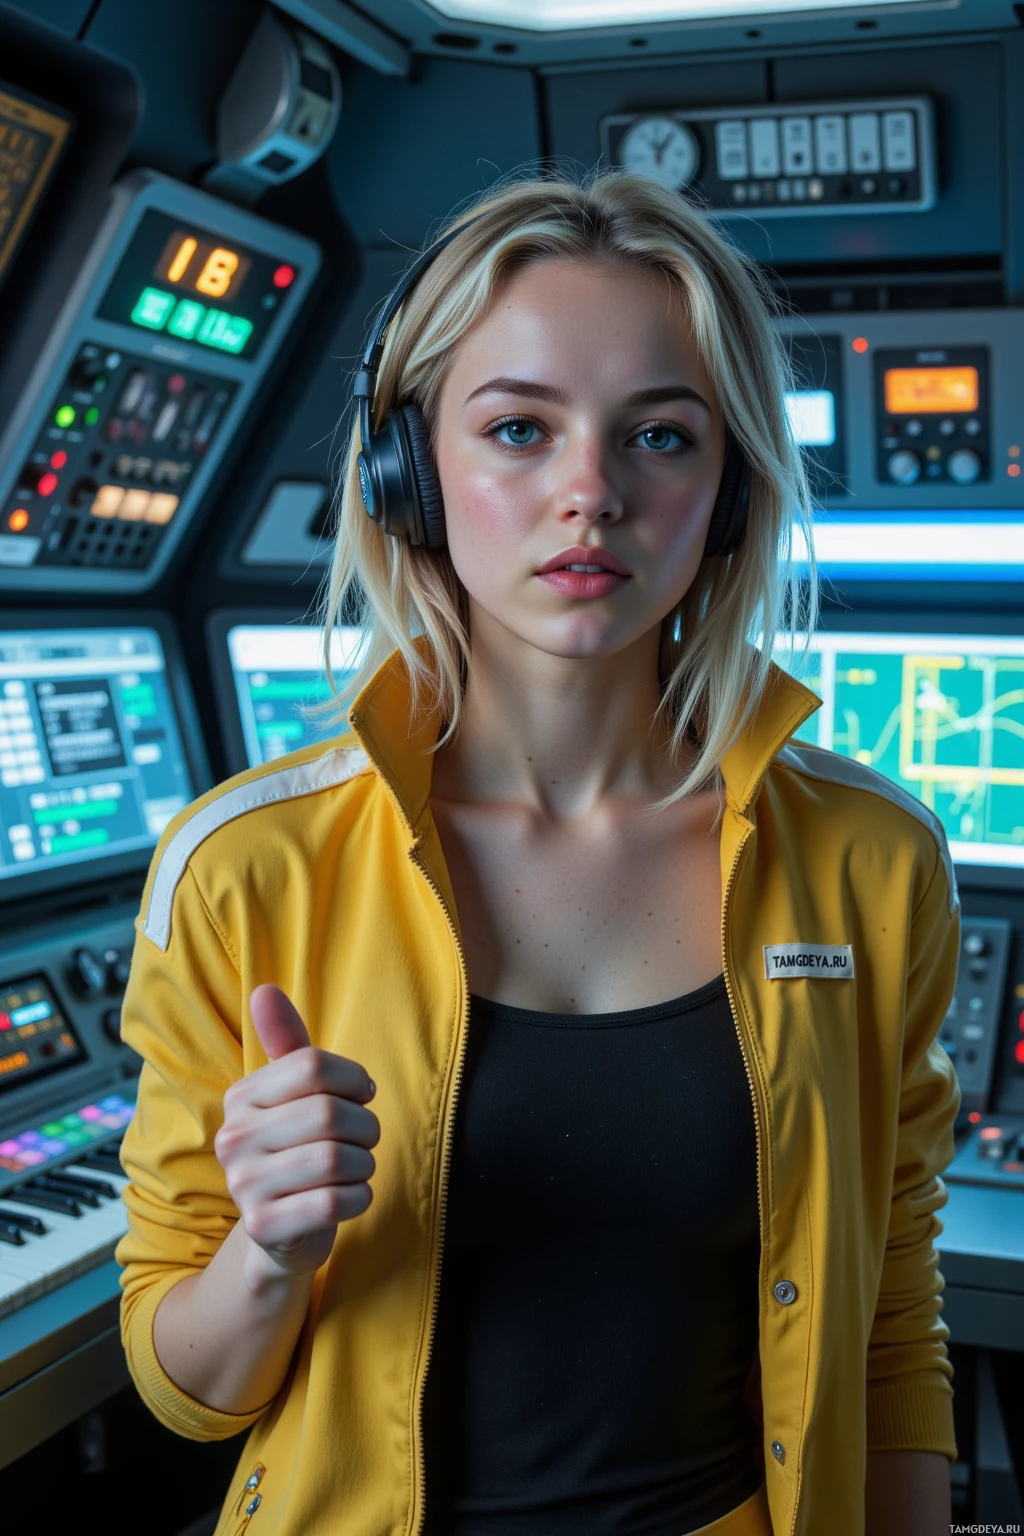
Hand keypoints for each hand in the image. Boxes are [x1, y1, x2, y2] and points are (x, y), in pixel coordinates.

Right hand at [214, 985, 378, 1276]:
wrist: (281, 1232)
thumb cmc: (296, 1150)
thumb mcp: (292, 1095)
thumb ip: (286, 1045)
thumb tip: (264, 990)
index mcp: (241, 1097)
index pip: (312, 1065)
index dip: (353, 1079)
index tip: (362, 1095)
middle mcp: (233, 1138)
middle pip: (329, 1113)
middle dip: (365, 1127)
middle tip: (365, 1138)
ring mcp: (243, 1186)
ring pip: (336, 1160)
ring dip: (365, 1164)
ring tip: (358, 1167)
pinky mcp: (263, 1227)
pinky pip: (334, 1203)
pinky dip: (360, 1198)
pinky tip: (353, 1196)